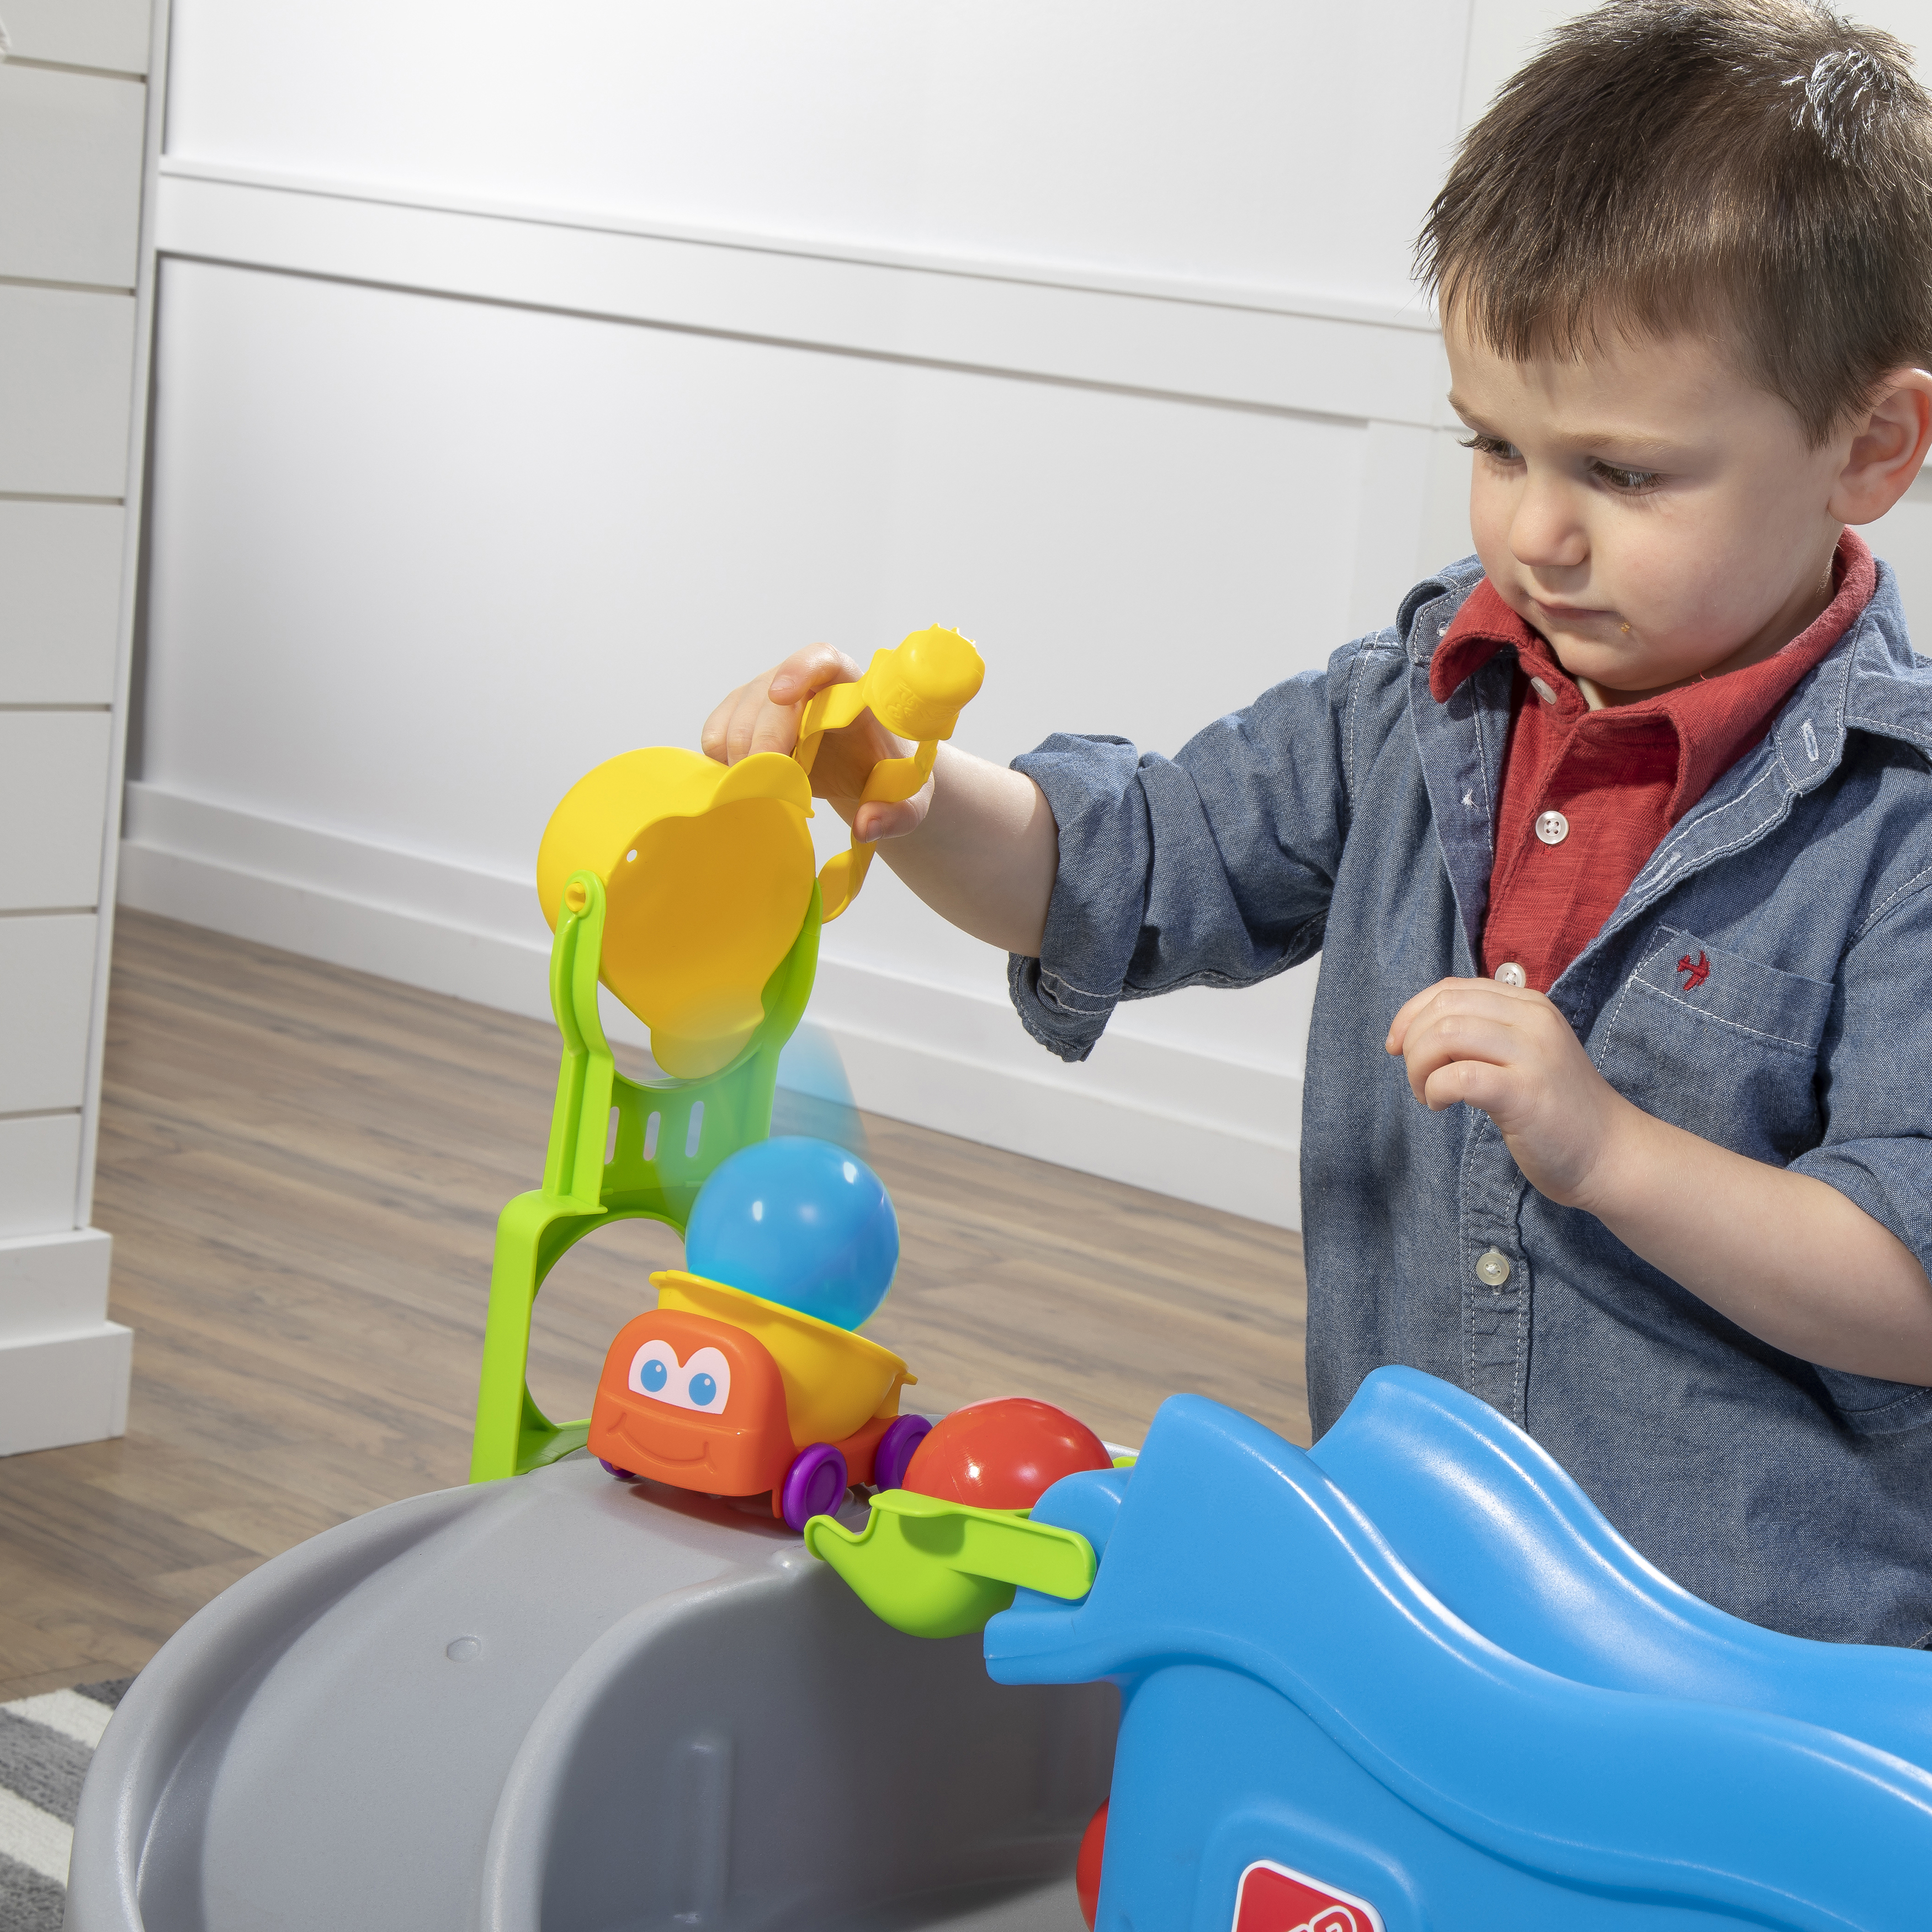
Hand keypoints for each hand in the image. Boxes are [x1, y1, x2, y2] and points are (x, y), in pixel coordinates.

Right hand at [700, 644, 928, 841]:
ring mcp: (766, 694)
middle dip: (763, 740)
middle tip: (767, 783)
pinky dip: (721, 762)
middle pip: (768, 696)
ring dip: (740, 756)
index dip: (798, 670)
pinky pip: (716, 733)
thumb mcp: (907, 799)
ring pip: (736, 715)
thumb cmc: (885, 772)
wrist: (862, 771)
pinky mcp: (742, 715)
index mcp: (851, 685)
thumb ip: (897, 813)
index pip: (821, 659)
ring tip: (764, 791)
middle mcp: (804, 681)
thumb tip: (867, 825)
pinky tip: (745, 784)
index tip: (781, 696)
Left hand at [1385, 977, 1634, 1207]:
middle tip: (1417, 1079)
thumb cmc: (1556, 1109)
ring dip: (1418, 1068)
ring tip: (1427, 1094)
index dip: (1411, 1013)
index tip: (1397, 1044)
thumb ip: (1483, 1032)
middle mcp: (1532, 1020)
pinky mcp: (1525, 1093)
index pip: (1452, 989)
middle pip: (1443, 1009)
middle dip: (1411, 1043)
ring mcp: (1532, 1055)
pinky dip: (1434, 1090)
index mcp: (1529, 1005)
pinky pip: (1458, 1077)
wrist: (1610, 1154)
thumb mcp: (1522, 1053)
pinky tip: (1440, 1105)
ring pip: (1444, 1036)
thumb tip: (1417, 1028)